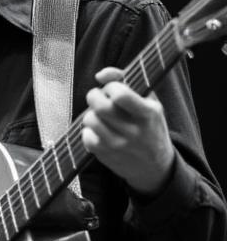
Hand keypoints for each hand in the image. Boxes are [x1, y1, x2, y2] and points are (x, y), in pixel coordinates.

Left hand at [81, 67, 174, 196]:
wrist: (154, 166)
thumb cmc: (149, 125)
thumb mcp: (149, 101)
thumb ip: (125, 80)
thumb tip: (100, 75)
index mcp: (148, 114)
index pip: (120, 95)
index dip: (111, 87)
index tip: (113, 89)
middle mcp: (134, 131)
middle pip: (100, 106)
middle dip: (94, 96)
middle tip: (100, 98)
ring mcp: (118, 145)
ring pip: (90, 120)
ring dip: (91, 113)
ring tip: (100, 115)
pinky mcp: (105, 155)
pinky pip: (86, 136)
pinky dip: (89, 130)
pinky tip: (99, 130)